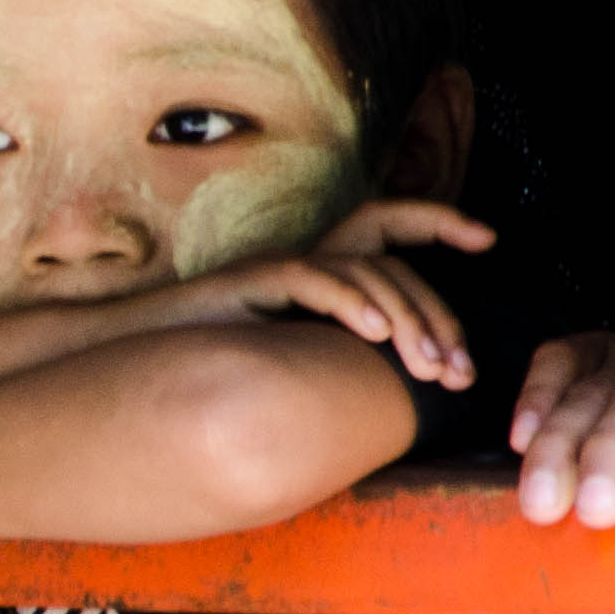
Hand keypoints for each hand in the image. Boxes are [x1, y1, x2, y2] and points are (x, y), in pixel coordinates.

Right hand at [139, 199, 493, 388]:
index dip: (439, 220)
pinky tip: (377, 334)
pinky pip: (315, 280)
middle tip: (461, 368)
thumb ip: (330, 359)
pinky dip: (351, 303)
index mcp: (319, 274)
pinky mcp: (252, 281)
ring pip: (365, 272)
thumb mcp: (285, 362)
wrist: (126, 350)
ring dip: (407, 319)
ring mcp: (279, 268)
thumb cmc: (202, 361)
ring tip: (430, 366)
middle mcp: (305, 260)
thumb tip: (386, 393)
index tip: (488, 238)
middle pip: (393, 261)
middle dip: (438, 312)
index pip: (389, 227)